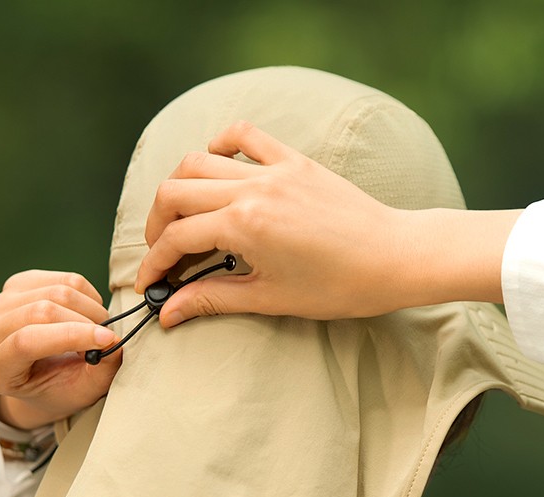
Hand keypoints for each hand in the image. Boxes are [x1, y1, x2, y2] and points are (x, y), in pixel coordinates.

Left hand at [0, 270, 120, 429]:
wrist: (42, 378)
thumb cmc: (60, 388)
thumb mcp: (82, 391)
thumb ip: (100, 370)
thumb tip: (113, 342)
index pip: (26, 342)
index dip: (71, 336)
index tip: (108, 340)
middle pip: (41, 311)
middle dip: (86, 321)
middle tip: (106, 337)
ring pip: (54, 290)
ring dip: (90, 307)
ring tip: (97, 327)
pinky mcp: (15, 285)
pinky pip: (60, 278)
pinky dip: (86, 294)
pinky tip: (87, 312)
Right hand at [137, 122, 512, 326]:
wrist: (394, 258)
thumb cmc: (340, 285)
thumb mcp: (270, 298)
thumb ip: (213, 298)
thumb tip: (168, 313)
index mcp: (245, 226)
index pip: (177, 238)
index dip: (154, 263)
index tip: (148, 283)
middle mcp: (252, 189)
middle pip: (176, 192)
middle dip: (156, 225)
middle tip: (162, 253)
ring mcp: (274, 169)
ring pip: (199, 160)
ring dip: (179, 187)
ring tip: (181, 216)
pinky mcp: (294, 160)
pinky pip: (245, 135)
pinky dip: (220, 145)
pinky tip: (216, 166)